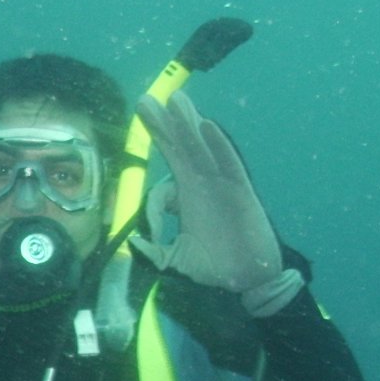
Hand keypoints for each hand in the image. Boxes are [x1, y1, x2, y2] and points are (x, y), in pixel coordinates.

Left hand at [136, 90, 283, 295]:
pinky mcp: (240, 191)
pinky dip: (218, 144)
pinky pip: (228, 163)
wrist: (248, 282)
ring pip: (201, 148)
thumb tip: (131, 244)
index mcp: (184, 199)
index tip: (150, 231)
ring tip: (174, 98)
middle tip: (145, 101)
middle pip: (179, 149)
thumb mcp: (175, 262)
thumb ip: (153, 253)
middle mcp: (201, 186)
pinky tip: (205, 124)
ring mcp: (221, 185)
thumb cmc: (215, 268)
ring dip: (188, 123)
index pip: (160, 188)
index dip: (152, 206)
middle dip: (163, 125)